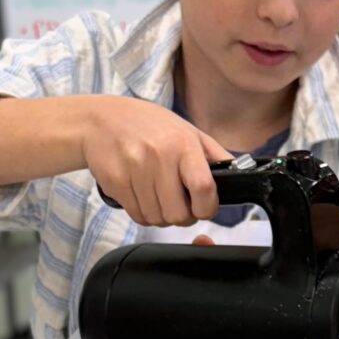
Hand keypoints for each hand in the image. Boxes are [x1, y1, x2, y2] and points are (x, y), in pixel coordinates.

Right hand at [84, 98, 230, 226]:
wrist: (99, 120)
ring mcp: (135, 170)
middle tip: (181, 205)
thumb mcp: (187, 131)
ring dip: (163, 215)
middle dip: (184, 216)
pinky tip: (144, 196)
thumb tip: (240, 173)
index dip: (207, 208)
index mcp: (182, 144)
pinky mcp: (115, 182)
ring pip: (158, 218)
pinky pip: (137, 215)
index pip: (203, 189)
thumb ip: (214, 154)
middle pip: (179, 214)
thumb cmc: (148, 125)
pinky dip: (144, 213)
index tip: (205, 208)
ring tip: (160, 198)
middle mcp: (159, 157)